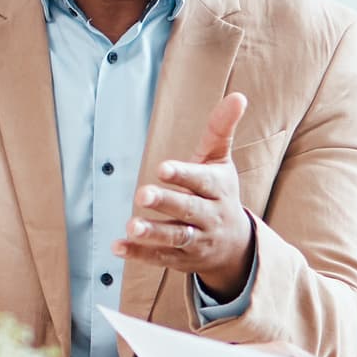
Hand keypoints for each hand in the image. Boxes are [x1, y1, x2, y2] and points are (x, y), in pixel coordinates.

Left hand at [119, 92, 256, 293]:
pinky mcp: (182, 259)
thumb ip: (221, 130)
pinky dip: (139, 254)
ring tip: (130, 226)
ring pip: (175, 237)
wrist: (236, 247)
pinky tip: (118, 246)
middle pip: (188, 209)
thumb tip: (239, 96)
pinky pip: (160, 258)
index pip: (202, 182)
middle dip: (166, 202)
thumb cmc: (220, 194)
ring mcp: (197, 240)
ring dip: (153, 232)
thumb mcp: (221, 162)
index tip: (163, 168)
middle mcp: (210, 216)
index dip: (184, 175)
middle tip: (142, 194)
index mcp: (218, 189)